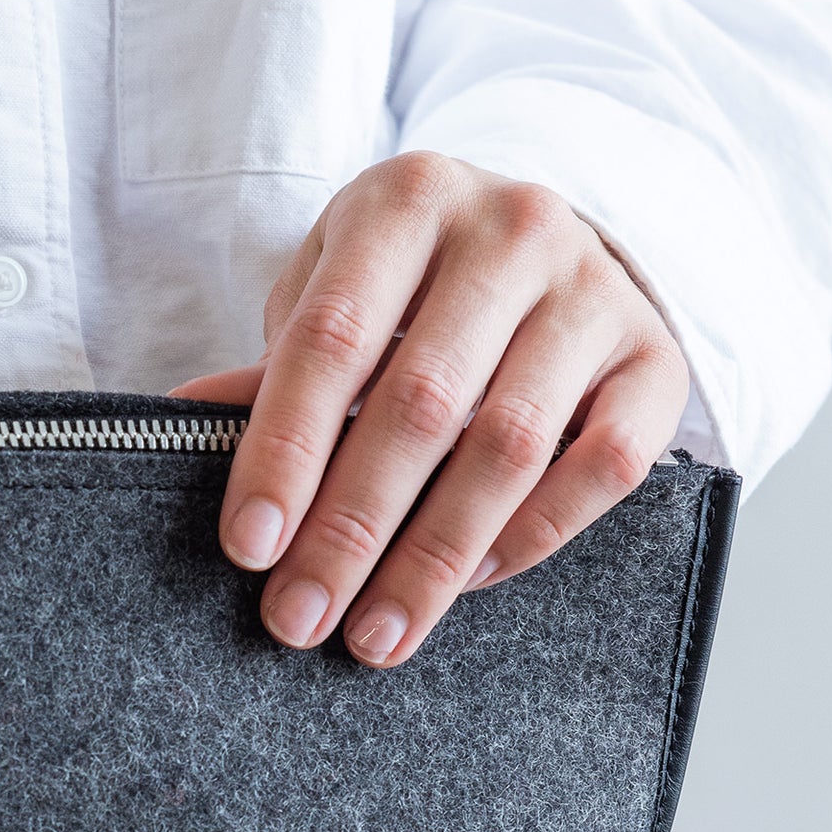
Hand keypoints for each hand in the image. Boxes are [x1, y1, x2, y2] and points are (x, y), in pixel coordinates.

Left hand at [174, 154, 690, 664]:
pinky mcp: (655, 357)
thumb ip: (274, 367)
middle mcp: (512, 229)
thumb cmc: (413, 284)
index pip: (330, 340)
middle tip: (299, 616)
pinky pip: (602, 467)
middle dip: (350, 528)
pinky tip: (466, 585)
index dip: (284, 451)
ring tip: (375, 633)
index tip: (249, 547)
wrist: (546, 244)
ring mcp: (595, 291)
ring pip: (510, 445)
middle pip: (419, 404)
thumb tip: (176, 429)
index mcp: (407, 199)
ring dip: (433, 558)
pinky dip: (529, 536)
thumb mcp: (334, 291)